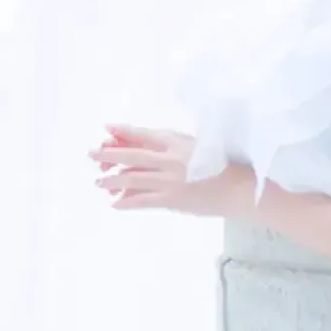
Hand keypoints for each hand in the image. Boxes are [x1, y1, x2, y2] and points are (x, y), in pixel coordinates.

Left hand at [89, 124, 252, 217]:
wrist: (238, 189)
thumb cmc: (221, 164)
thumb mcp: (196, 145)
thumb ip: (172, 144)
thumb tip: (144, 146)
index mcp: (176, 142)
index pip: (142, 135)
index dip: (122, 131)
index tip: (106, 128)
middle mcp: (169, 160)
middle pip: (131, 156)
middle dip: (108, 154)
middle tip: (92, 154)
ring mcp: (168, 181)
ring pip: (132, 179)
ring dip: (112, 180)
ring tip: (99, 181)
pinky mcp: (171, 200)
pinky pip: (142, 201)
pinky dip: (126, 201)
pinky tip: (115, 203)